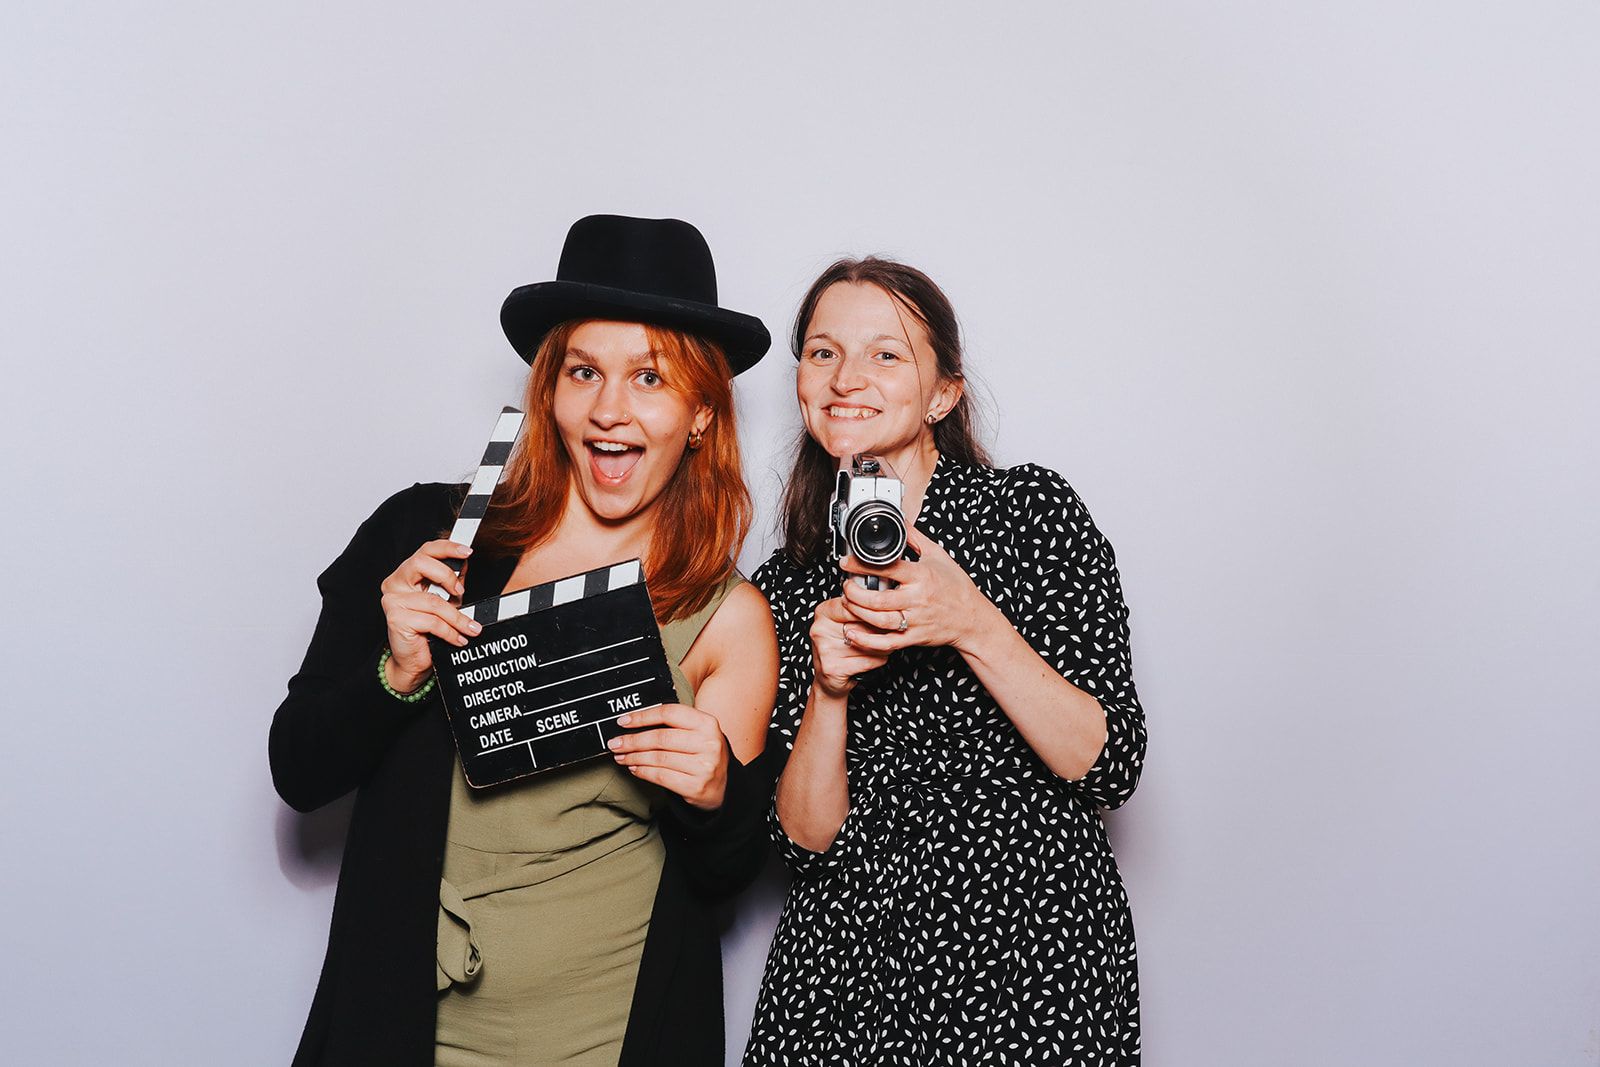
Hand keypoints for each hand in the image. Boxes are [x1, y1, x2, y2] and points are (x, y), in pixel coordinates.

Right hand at [378, 539, 481, 690]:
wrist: (413, 661)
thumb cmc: (427, 630)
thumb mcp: (443, 600)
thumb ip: (450, 581)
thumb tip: (464, 563)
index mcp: (405, 575)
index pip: (425, 551)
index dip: (447, 547)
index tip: (467, 551)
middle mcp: (395, 584)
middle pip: (421, 563)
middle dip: (447, 575)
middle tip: (461, 591)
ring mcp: (393, 601)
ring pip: (434, 601)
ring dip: (457, 617)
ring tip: (470, 628)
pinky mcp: (396, 619)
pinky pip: (432, 622)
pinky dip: (451, 632)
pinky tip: (458, 638)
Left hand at [608, 703, 729, 809]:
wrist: (723, 786)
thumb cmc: (702, 754)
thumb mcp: (697, 733)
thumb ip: (674, 725)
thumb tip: (634, 720)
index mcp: (707, 723)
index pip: (669, 713)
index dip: (643, 716)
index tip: (623, 721)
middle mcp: (708, 743)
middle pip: (661, 738)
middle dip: (633, 741)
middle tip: (615, 743)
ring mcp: (704, 766)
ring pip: (658, 758)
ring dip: (634, 757)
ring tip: (621, 757)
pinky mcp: (696, 786)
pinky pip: (661, 777)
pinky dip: (643, 772)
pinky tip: (634, 768)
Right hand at [810, 596, 890, 698]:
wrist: (828, 680)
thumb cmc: (840, 647)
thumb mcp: (845, 623)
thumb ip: (861, 612)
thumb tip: (887, 607)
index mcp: (823, 613)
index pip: (855, 604)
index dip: (875, 610)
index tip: (887, 613)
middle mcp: (820, 629)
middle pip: (865, 624)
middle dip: (882, 630)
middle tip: (888, 632)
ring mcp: (825, 649)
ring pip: (870, 644)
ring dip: (883, 647)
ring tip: (881, 647)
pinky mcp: (833, 668)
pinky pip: (869, 660)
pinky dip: (879, 660)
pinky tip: (875, 658)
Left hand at [838, 526, 987, 654]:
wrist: (973, 618)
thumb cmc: (956, 587)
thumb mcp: (938, 555)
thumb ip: (915, 538)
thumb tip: (900, 521)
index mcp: (922, 576)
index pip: (887, 568)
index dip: (862, 565)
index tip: (846, 562)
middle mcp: (917, 599)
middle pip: (878, 599)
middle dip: (854, 593)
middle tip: (846, 585)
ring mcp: (915, 620)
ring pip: (879, 620)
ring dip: (857, 612)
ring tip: (847, 603)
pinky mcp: (914, 638)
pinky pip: (886, 642)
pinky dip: (866, 640)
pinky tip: (853, 633)